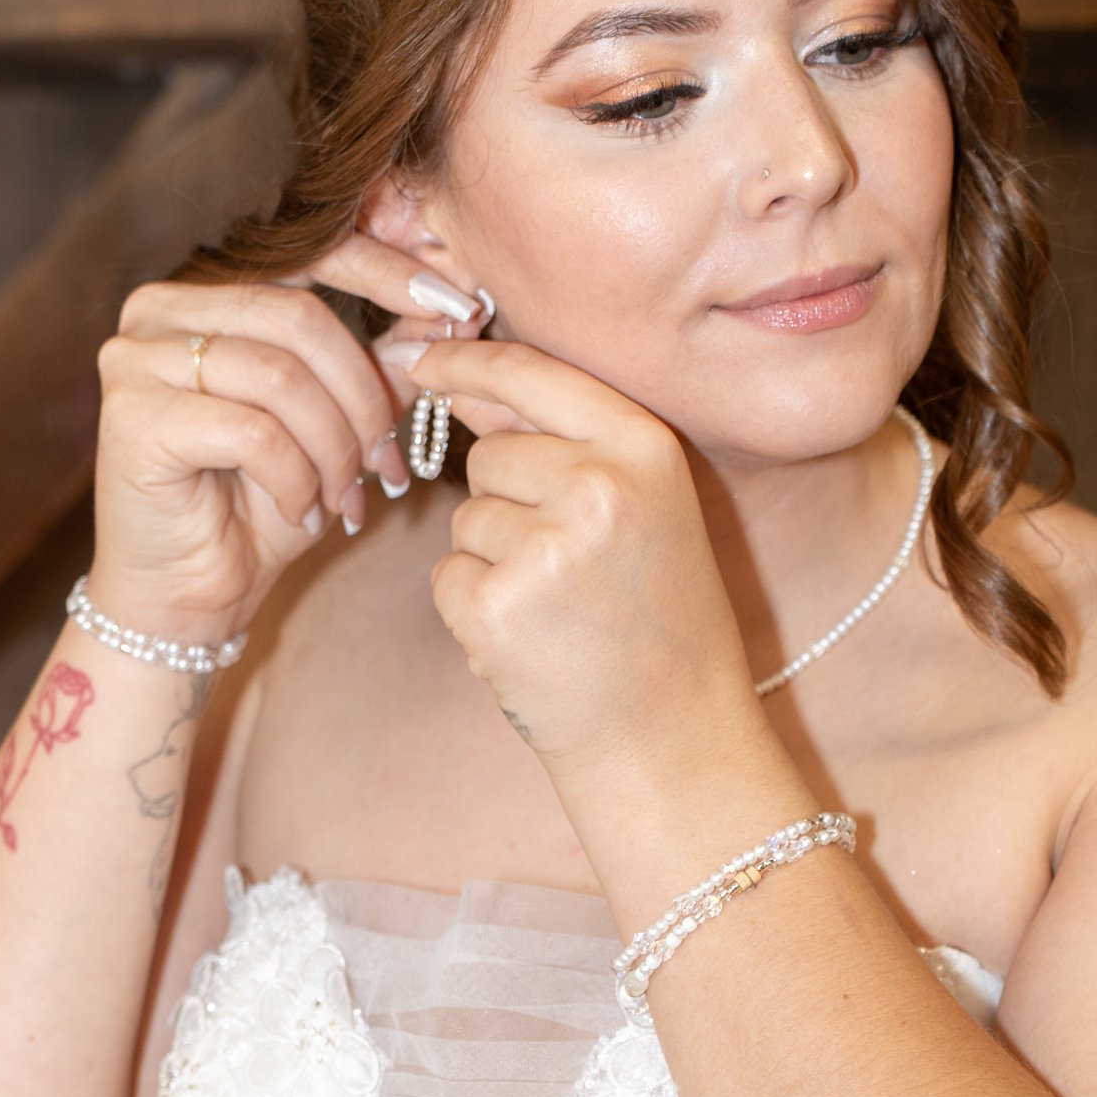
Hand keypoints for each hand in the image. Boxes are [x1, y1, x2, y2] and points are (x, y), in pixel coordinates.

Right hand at [94, 237, 460, 634]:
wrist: (188, 597)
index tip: (459, 307)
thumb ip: (379, 365)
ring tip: (345, 495)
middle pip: (300, 317)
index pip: (309, 252)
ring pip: (280, 377)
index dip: (390, 274)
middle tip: (389, 455)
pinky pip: (253, 431)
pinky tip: (300, 510)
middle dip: (362, 393)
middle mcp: (158, 312)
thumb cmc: (257, 508)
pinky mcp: (133, 419)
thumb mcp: (336, 427)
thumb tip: (450, 318)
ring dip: (333, 446)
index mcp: (206, 294)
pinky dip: (295, 478)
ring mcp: (135, 360)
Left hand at [409, 336, 766, 779]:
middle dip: (507, 503)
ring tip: (559, 609)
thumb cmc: (657, 620)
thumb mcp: (642, 507)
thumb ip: (559, 438)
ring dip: (493, 562)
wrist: (672, 737)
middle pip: (489, 455)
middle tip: (570, 568)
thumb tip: (460, 381)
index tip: (424, 359)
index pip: (530, 374)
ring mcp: (547, 548)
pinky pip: (448, 577)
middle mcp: (598, 486)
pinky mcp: (499, 607)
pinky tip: (531, 639)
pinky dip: (474, 610)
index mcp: (644, 448)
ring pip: (466, 520)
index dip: (466, 362)